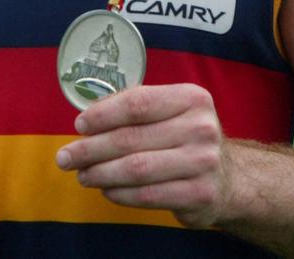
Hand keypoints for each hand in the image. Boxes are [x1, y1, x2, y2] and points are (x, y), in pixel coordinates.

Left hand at [55, 83, 230, 227]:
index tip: (79, 125)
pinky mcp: (200, 195)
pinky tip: (106, 189)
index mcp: (191, 98)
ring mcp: (203, 163)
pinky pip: (148, 195)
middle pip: (132, 138)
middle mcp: (201, 128)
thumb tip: (87, 117)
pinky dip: (120, 193)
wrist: (227, 178)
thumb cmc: (185, 137)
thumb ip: (135, 108)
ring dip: (101, 173)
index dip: (104, 114)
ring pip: (137, 169)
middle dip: (92, 149)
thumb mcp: (170, 111)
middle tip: (66, 157)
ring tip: (82, 175)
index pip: (138, 103)